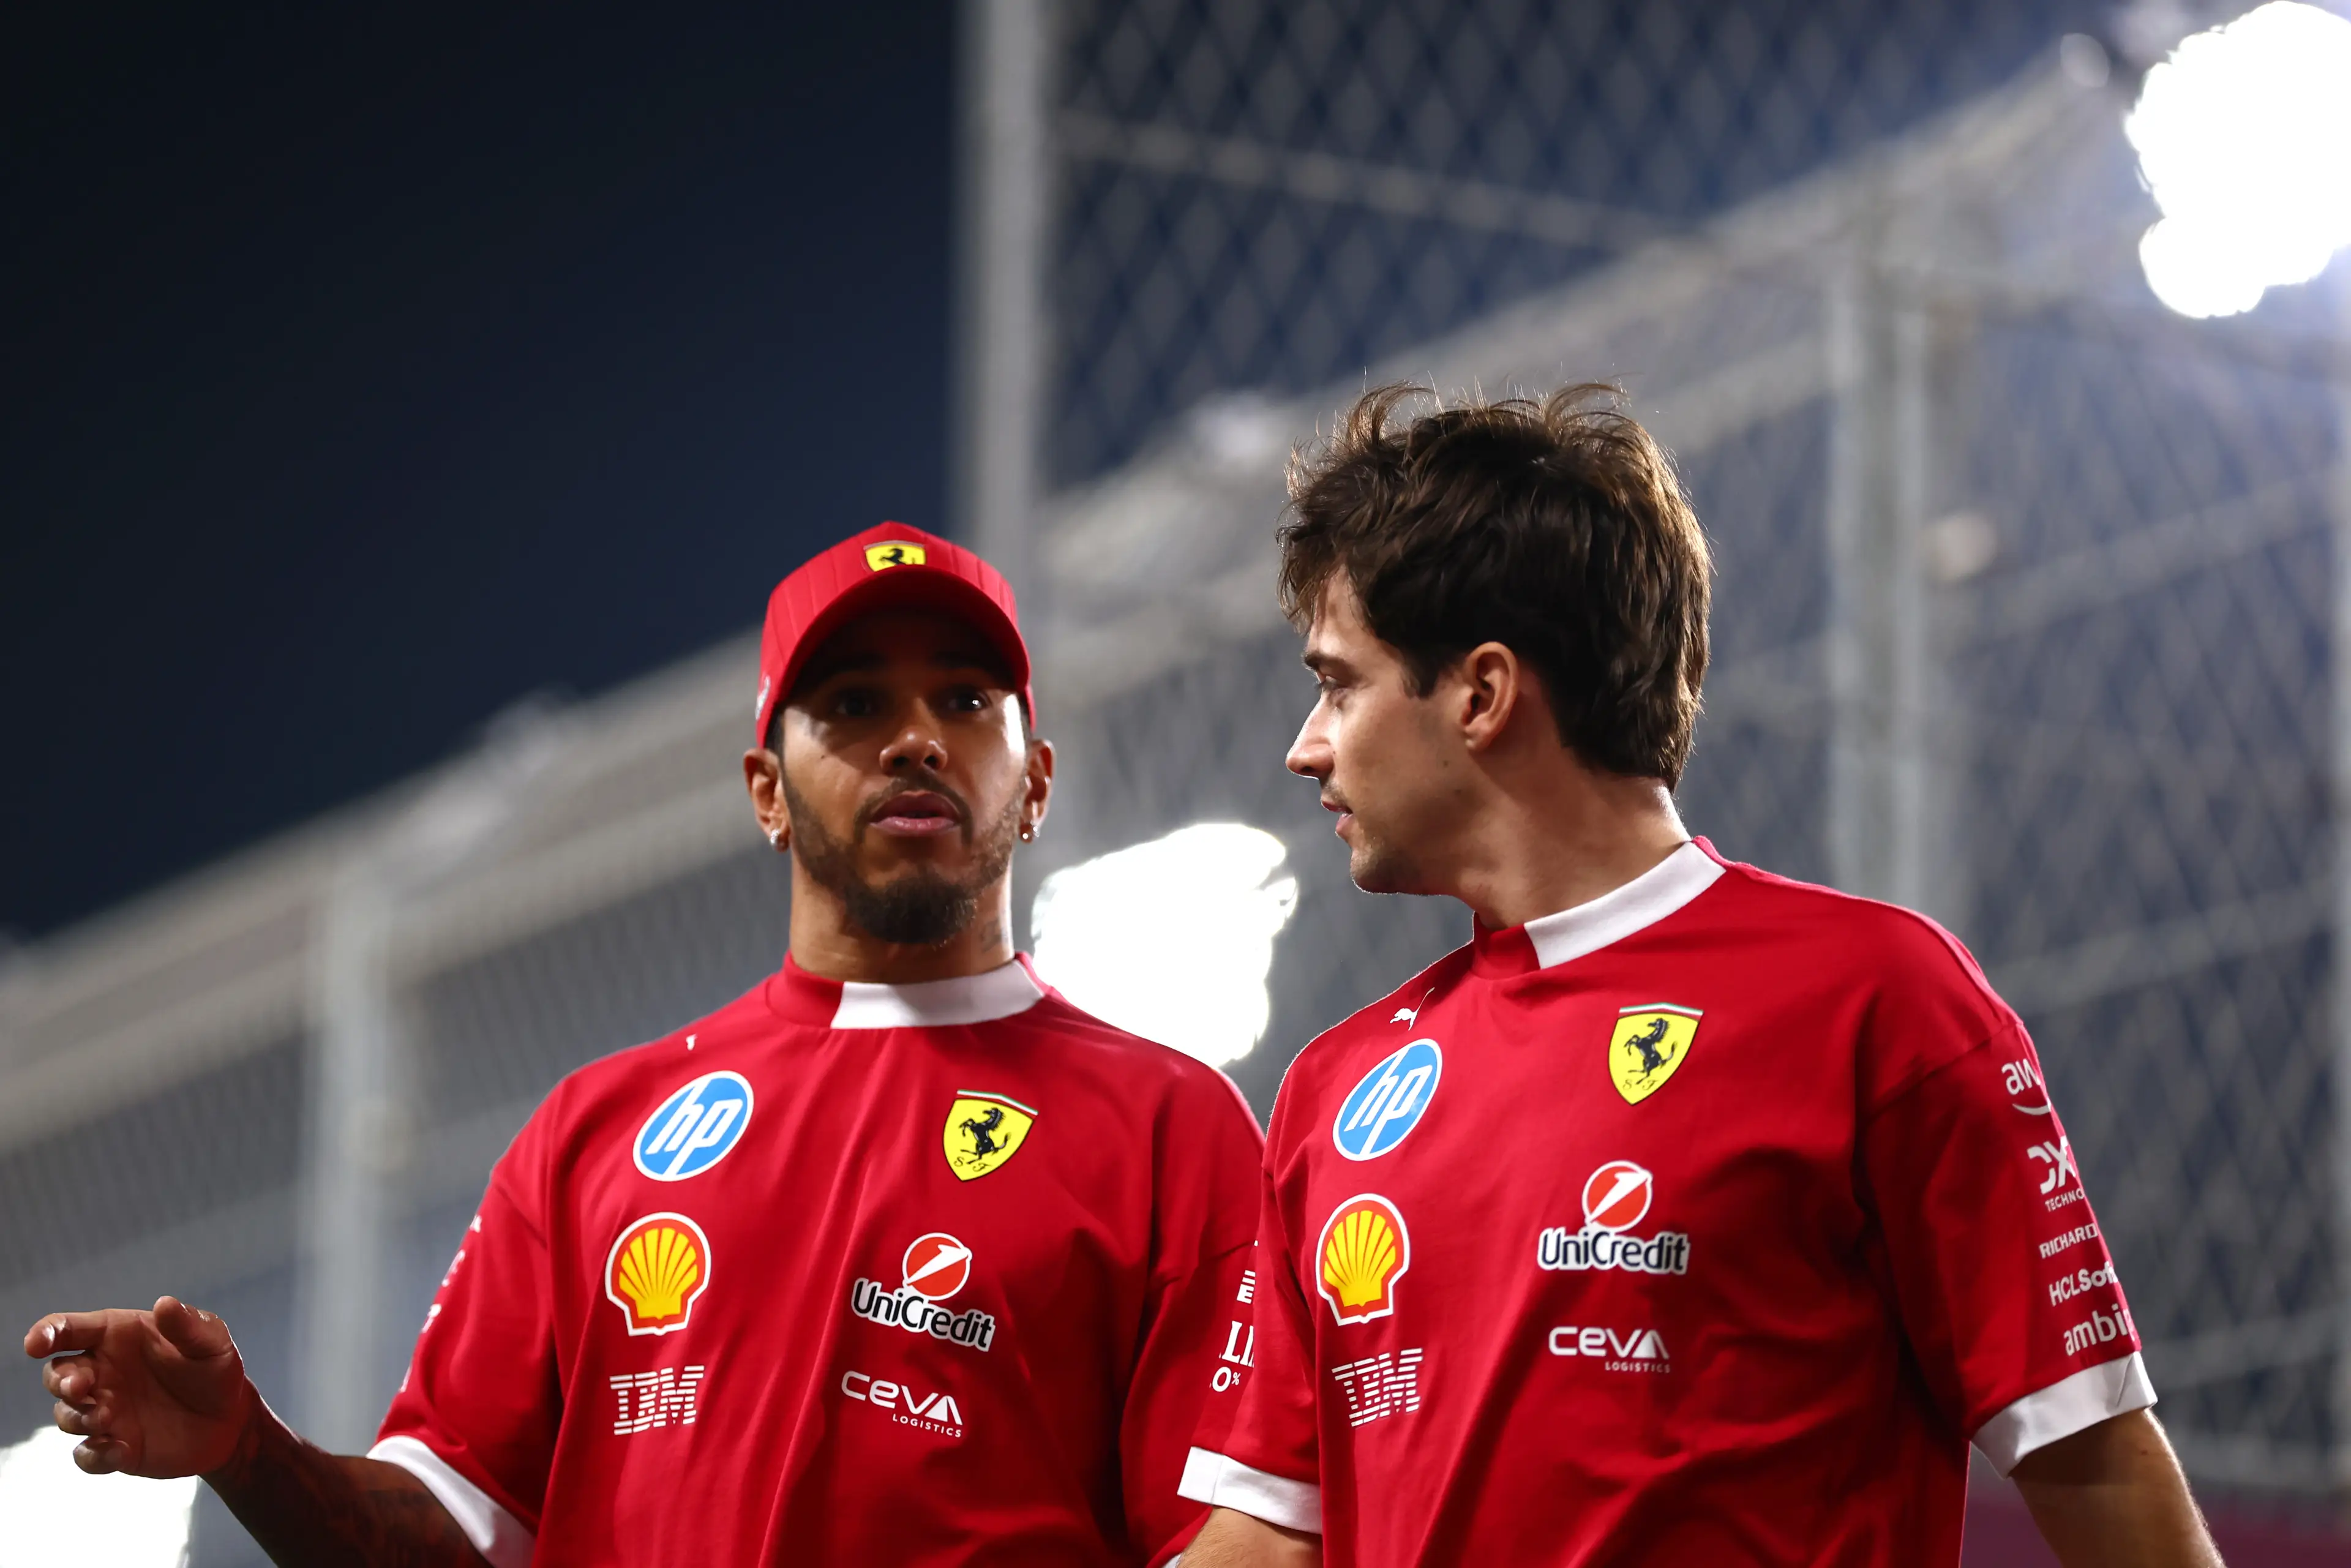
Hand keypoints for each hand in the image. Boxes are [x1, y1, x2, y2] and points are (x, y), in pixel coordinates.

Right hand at [25, 1296, 258, 1478]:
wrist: (231, 1420)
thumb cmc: (215, 1370)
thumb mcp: (211, 1343)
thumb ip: (187, 1325)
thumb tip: (164, 1303)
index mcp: (118, 1337)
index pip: (70, 1329)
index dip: (47, 1333)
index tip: (36, 1344)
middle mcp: (103, 1373)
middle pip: (58, 1374)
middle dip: (61, 1381)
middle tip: (80, 1387)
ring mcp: (104, 1411)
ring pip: (66, 1415)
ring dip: (77, 1417)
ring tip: (106, 1417)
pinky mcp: (112, 1446)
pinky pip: (87, 1454)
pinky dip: (96, 1454)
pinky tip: (121, 1450)